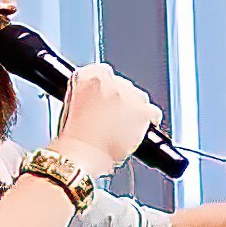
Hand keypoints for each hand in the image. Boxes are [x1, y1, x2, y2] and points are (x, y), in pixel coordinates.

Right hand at [42, 58, 164, 181]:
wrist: (84, 154)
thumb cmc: (75, 135)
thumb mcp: (72, 103)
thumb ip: (88, 92)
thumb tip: (102, 95)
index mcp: (89, 75)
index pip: (103, 72)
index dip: (105, 88)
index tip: (105, 98)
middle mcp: (110, 80)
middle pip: (123, 85)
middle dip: (120, 100)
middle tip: (112, 118)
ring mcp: (128, 95)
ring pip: (139, 97)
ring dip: (134, 109)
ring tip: (122, 126)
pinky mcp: (143, 111)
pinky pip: (153, 112)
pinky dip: (149, 120)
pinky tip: (139, 130)